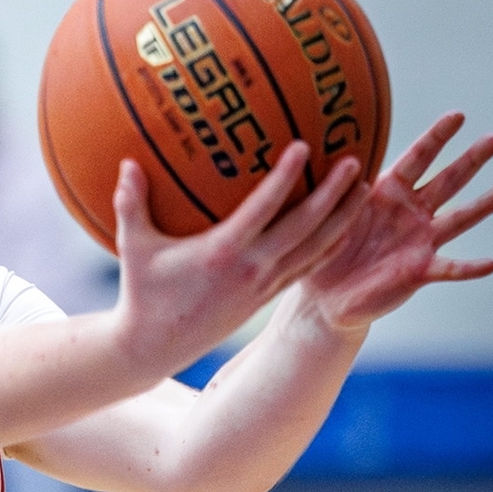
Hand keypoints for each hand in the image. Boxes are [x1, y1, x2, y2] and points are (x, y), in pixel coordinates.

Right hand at [112, 139, 363, 367]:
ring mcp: (264, 285)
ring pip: (316, 249)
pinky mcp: (266, 297)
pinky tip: (343, 228)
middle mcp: (252, 268)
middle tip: (355, 161)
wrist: (155, 345)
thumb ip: (131, 203)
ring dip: (343, 219)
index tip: (305, 146)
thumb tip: (127, 162)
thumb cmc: (142, 292)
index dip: (287, 176)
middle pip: (305, 227)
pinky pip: (307, 267)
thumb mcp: (133, 246)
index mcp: (223, 252)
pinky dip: (330, 246)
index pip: (264, 208)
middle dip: (333, 194)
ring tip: (365, 189)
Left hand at [300, 111, 492, 332]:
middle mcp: (410, 213)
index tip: (458, 115)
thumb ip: (332, 188)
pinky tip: (489, 264)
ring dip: (482, 206)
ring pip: (457, 219)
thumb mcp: (325, 214)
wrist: (325, 296)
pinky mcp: (419, 271)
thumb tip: (321, 152)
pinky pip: (448, 268)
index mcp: (387, 193)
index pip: (416, 159)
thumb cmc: (326, 248)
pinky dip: (468, 267)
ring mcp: (419, 241)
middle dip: (470, 160)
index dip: (436, 138)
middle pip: (446, 181)